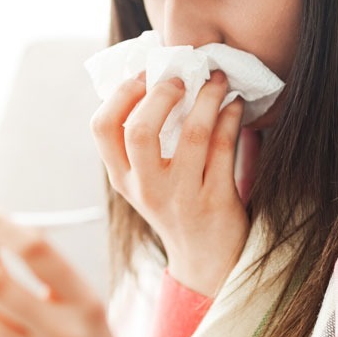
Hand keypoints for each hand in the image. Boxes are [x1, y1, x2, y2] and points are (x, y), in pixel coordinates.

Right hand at [91, 71, 248, 295]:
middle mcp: (147, 189)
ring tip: (217, 80)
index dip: (121, 94)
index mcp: (122, 178)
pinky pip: (224, 148)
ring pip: (194, 135)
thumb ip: (141, 141)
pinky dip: (230, 118)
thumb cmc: (176, 206)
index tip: (144, 75)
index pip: (102, 128)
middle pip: (140, 131)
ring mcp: (182, 197)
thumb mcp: (145, 181)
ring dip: (208, 98)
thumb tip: (155, 77)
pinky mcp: (216, 201)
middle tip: (182, 78)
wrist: (206, 261)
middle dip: (163, 94)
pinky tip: (235, 105)